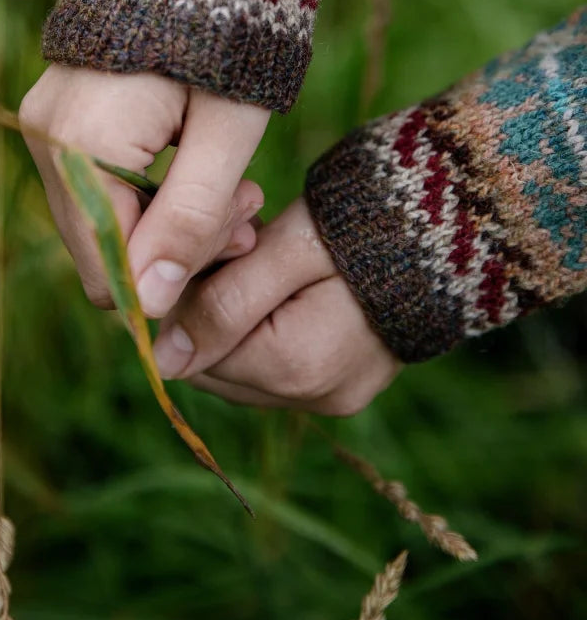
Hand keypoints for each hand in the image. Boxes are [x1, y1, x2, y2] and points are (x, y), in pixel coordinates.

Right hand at [19, 65, 269, 315]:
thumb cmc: (226, 36)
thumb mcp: (228, 133)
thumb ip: (189, 219)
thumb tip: (150, 307)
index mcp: (83, 143)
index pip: (113, 266)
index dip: (175, 279)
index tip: (239, 244)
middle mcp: (46, 138)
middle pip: (104, 246)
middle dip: (179, 247)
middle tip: (248, 216)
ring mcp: (44, 124)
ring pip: (102, 219)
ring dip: (169, 221)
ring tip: (236, 192)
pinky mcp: (57, 116)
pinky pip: (95, 184)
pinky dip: (147, 193)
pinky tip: (198, 173)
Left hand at [152, 197, 400, 415]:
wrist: (456, 223)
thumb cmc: (367, 223)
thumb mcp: (289, 249)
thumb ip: (224, 302)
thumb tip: (161, 361)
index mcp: (295, 367)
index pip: (192, 351)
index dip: (188, 293)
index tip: (216, 238)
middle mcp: (313, 397)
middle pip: (216, 363)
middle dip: (212, 303)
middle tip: (243, 238)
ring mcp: (335, 395)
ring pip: (244, 365)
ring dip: (238, 313)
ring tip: (269, 252)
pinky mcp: (349, 384)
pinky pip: (279, 364)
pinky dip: (268, 324)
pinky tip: (289, 276)